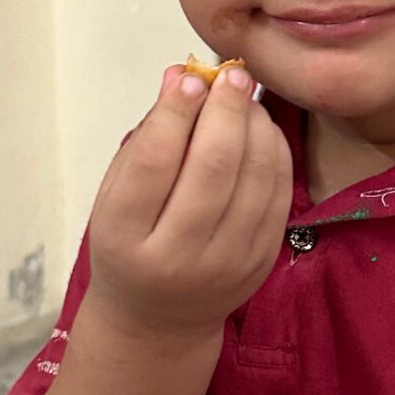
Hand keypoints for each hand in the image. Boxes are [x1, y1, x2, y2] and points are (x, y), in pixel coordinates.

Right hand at [85, 65, 291, 343]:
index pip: (154, 163)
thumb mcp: (115, 196)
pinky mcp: (260, 263)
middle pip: (212, 169)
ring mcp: (225, 264)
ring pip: (254, 180)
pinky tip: (262, 129)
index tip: (190, 77)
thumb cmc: (130, 243)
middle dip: (226, 111)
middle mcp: (176, 255)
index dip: (176, 113)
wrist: (158, 321)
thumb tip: (181, 76)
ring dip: (256, 127)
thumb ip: (146, 139)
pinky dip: (275, 154)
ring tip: (246, 96)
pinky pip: (279, 197)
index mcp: (124, 235)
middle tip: (232, 74)